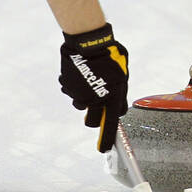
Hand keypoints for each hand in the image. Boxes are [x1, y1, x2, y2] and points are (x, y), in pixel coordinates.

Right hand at [59, 23, 129, 151]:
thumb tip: (118, 106)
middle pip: (91, 122)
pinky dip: (75, 86)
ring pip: (80, 105)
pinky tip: (81, 72)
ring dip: (85, 97)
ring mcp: (79, 94)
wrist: (89, 41)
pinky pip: (71, 91)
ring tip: (91, 78)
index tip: (105, 149)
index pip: (111, 126)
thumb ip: (121, 92)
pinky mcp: (68, 87)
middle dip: (94, 118)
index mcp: (112, 98)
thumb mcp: (123, 73)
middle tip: (96, 105)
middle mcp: (95, 101)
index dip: (108, 138)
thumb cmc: (110, 54)